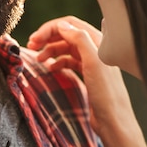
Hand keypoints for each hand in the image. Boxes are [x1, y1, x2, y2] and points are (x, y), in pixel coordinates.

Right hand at [28, 16, 146, 146]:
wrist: (114, 121)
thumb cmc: (107, 94)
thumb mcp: (93, 63)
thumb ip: (80, 40)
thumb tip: (62, 25)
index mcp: (98, 41)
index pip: (70, 24)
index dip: (51, 28)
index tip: (35, 38)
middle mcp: (95, 48)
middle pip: (67, 34)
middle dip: (48, 37)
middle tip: (31, 45)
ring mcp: (91, 61)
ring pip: (66, 47)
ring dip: (51, 49)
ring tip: (38, 58)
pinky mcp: (87, 73)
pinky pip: (69, 61)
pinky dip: (58, 61)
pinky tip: (51, 68)